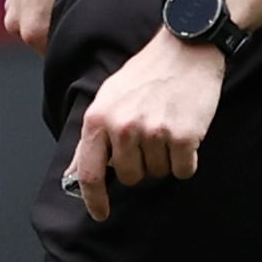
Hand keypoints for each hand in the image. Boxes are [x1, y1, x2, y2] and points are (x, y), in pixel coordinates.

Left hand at [67, 27, 222, 221]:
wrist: (186, 48)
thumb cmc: (146, 74)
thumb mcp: (107, 100)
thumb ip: (91, 140)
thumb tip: (73, 176)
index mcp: (98, 119)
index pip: (89, 173)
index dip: (94, 199)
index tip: (100, 213)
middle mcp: (123, 127)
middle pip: (130, 177)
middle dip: (141, 164)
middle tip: (150, 134)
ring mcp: (154, 132)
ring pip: (158, 173)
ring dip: (165, 158)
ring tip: (167, 125)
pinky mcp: (184, 136)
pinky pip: (183, 170)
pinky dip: (187, 159)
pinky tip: (186, 133)